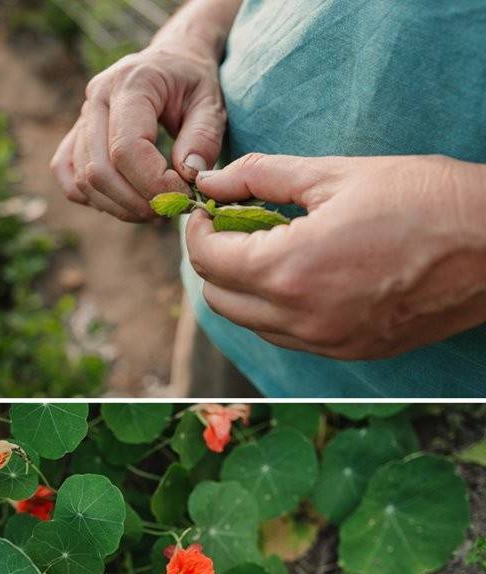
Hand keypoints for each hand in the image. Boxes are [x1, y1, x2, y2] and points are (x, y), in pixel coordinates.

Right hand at [50, 43, 225, 221]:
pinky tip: (124, 199)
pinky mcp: (75, 134)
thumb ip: (204, 138)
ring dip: (118, 206)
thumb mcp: (213, 102)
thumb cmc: (193, 81)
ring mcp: (81, 116)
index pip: (126, 148)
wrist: (172, 60)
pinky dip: (92, 197)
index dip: (152, 183)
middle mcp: (96, 97)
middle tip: (168, 210)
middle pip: (99, 170)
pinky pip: (67, 176)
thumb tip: (187, 176)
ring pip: (82, 179)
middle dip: (135, 202)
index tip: (183, 195)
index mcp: (131, 83)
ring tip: (152, 209)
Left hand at [186, 153, 485, 359]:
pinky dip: (276, 308)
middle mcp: (301, 317)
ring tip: (269, 246)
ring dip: (243, 286)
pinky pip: (288, 337)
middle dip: (213, 260)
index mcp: (291, 269)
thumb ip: (261, 178)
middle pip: (217, 298)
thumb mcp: (337, 174)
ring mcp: (327, 341)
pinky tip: (300, 274)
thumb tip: (210, 181)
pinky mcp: (350, 350)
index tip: (206, 209)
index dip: (197, 230)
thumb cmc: (426, 198)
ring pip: (250, 322)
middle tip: (233, 226)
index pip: (207, 259)